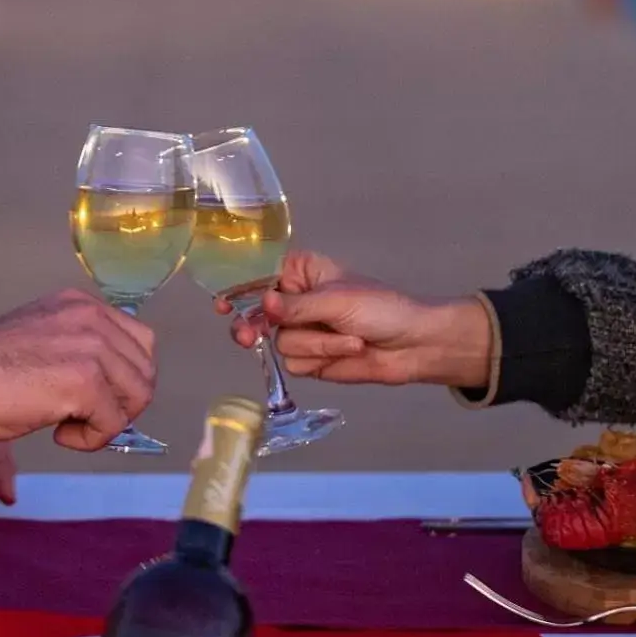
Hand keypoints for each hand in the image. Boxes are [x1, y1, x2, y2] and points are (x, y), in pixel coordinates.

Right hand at [0, 289, 155, 453]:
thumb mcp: (39, 341)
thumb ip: (74, 348)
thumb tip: (105, 382)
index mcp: (80, 304)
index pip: (138, 341)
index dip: (123, 378)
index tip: (91, 398)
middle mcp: (92, 316)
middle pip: (145, 370)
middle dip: (121, 403)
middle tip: (83, 418)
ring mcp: (91, 346)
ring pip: (137, 396)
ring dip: (107, 422)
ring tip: (67, 427)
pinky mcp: (86, 380)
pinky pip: (114, 423)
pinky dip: (91, 440)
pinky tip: (58, 436)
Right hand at [218, 250, 490, 387]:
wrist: (413, 346)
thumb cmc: (381, 308)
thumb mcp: (338, 300)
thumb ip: (298, 306)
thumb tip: (264, 304)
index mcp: (301, 273)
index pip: (259, 278)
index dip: (238, 290)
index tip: (222, 304)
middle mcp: (296, 301)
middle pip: (257, 315)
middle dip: (257, 327)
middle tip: (246, 337)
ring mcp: (302, 331)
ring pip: (280, 343)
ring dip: (317, 344)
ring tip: (350, 338)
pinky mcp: (311, 359)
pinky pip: (296, 363)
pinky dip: (322, 359)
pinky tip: (347, 352)